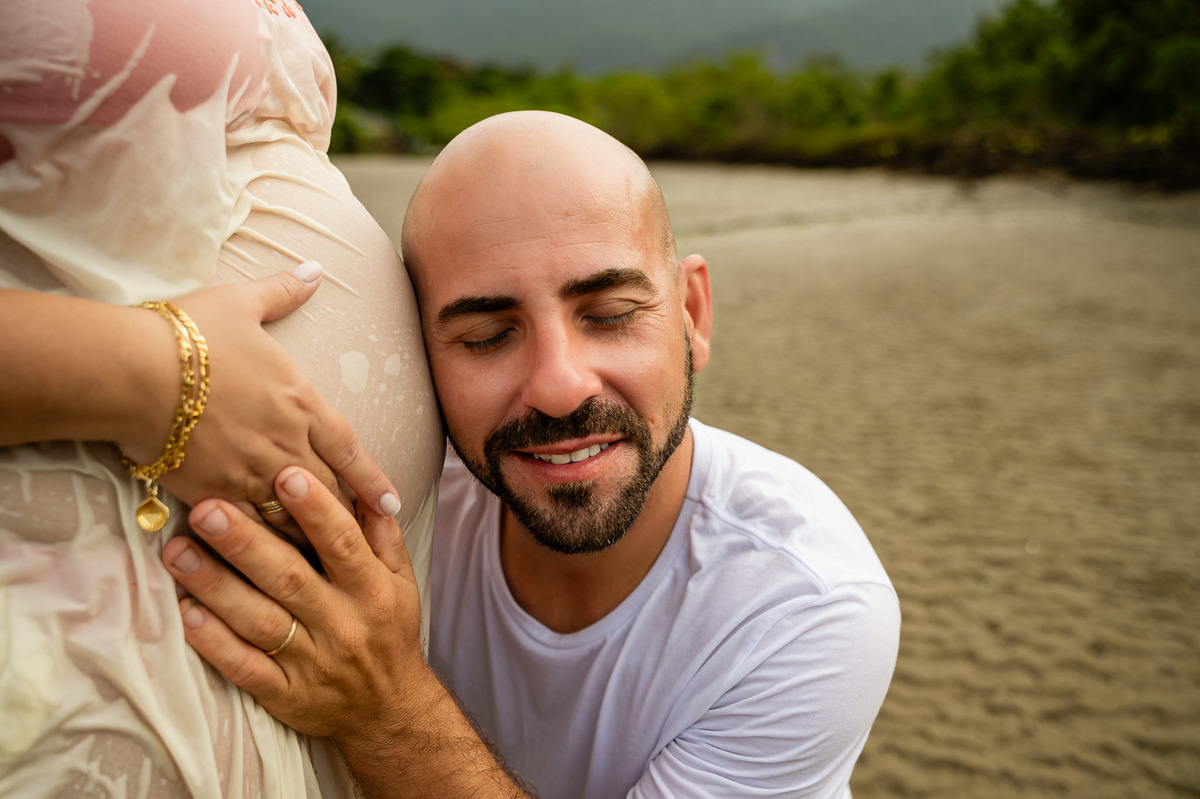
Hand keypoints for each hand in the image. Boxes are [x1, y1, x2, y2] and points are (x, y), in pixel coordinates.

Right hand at [119, 263, 402, 539]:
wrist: (133, 371)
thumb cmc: (188, 334)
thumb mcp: (241, 303)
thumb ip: (282, 292)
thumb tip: (313, 269)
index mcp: (301, 401)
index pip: (349, 449)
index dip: (372, 480)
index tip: (391, 505)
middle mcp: (286, 444)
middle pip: (328, 491)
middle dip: (345, 516)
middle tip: (362, 541)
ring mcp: (252, 474)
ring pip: (294, 518)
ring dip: (310, 538)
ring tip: (323, 562)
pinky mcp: (214, 495)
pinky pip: (249, 531)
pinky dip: (262, 547)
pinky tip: (268, 565)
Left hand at [165, 468, 532, 797]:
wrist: (388, 710)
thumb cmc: (388, 632)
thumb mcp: (400, 581)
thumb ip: (381, 534)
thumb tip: (364, 485)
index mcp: (371, 591)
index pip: (343, 544)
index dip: (316, 510)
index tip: (285, 475)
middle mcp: (342, 624)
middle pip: (289, 578)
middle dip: (245, 541)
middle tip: (206, 508)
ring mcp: (311, 662)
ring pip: (259, 621)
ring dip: (215, 586)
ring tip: (178, 552)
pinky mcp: (285, 695)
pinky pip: (245, 668)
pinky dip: (215, 644)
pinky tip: (187, 614)